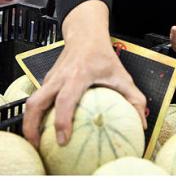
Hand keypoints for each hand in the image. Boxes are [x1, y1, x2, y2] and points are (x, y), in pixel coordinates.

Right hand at [23, 2, 146, 148]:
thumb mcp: (122, 75)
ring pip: (32, 100)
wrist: (86, 34)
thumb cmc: (103, 55)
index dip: (62, 121)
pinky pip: (38, 98)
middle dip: (32, 126)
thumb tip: (141, 123)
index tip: (63, 140)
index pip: (65, 100)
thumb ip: (134, 98)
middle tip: (39, 146)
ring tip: (37, 141)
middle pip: (37, 102)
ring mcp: (51, 78)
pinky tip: (46, 126)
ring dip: (30, 122)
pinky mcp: (47, 79)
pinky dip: (37, 113)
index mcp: (78, 75)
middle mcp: (60, 77)